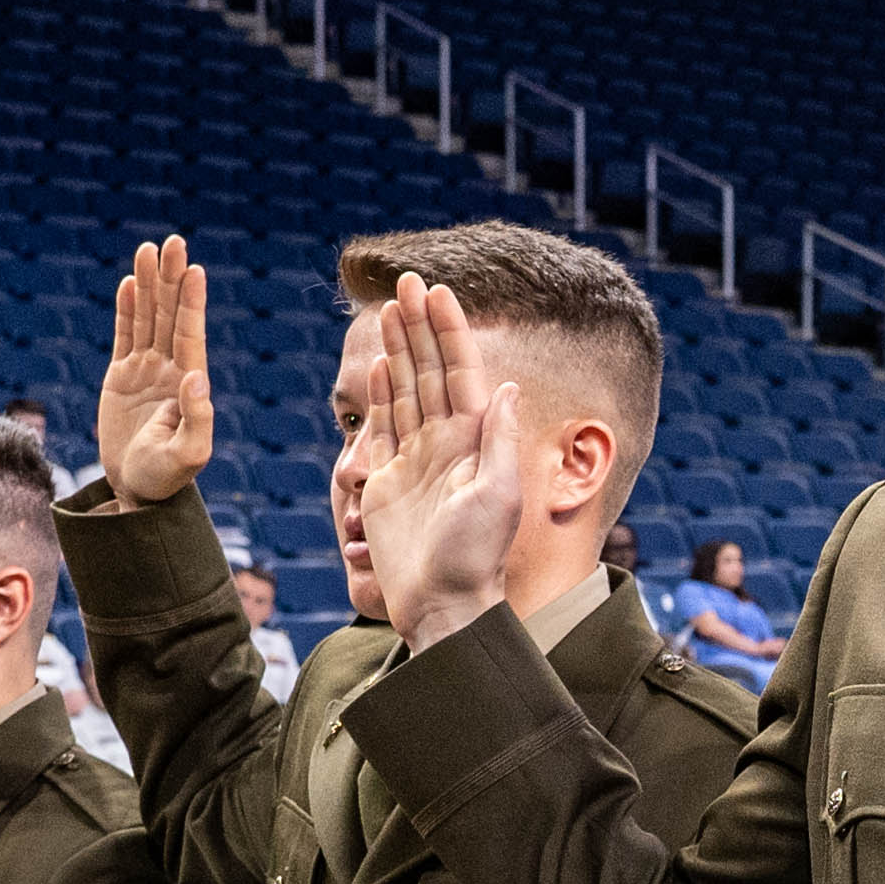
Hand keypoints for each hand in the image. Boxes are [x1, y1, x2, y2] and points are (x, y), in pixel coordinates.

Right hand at [94, 234, 212, 505]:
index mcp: (189, 385)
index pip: (189, 334)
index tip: (193, 271)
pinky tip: (130, 282)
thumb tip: (195, 375)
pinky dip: (127, 310)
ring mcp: (146, 371)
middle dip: (170, 280)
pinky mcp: (122, 378)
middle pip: (170, 315)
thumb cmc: (167, 477)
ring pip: (147, 318)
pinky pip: (125, 335)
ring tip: (147, 250)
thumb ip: (198, 417)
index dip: (190, 302)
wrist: (138, 491)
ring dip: (148, 285)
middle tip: (172, 243)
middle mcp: (170, 370)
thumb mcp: (189, 455)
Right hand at [355, 276, 523, 644]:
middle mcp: (444, 442)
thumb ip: (498, 438)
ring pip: (404, 389)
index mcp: (473, 440)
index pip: (459, 370)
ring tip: (390, 308)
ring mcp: (414, 459)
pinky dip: (379, 393)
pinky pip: (383, 426)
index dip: (449, 330)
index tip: (438, 290)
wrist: (442, 601)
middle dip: (418, 325)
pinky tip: (378, 363)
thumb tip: (506, 385)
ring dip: (398, 348)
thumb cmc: (475, 555)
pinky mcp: (386, 481)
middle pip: (429, 370)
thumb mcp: (499, 494)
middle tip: (406, 281)